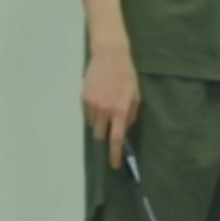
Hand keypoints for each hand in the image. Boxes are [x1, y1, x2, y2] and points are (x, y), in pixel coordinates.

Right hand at [82, 44, 141, 166]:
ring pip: (93, 125)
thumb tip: (124, 129)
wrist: (109, 56)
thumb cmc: (126, 75)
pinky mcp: (84, 98)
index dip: (114, 154)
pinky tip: (98, 100)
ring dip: (99, 123)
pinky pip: (87, 115)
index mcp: (121, 111)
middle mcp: (105, 111)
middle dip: (105, 135)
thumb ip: (131, 114)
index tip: (113, 165)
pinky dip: (92, 114)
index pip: (116, 139)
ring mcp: (92, 105)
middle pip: (100, 135)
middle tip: (110, 125)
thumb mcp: (135, 95)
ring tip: (105, 108)